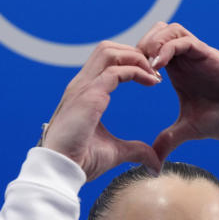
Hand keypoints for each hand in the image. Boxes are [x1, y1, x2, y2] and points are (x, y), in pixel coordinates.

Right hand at [41, 42, 162, 180]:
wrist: (62, 170)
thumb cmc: (82, 161)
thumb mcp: (116, 152)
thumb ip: (136, 150)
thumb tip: (155, 163)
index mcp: (84, 93)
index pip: (106, 61)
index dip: (130, 62)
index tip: (152, 77)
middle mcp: (81, 85)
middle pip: (107, 49)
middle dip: (135, 53)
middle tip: (156, 71)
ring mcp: (83, 88)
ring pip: (109, 52)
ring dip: (136, 58)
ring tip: (155, 74)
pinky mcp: (89, 96)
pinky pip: (116, 71)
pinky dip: (137, 71)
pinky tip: (152, 82)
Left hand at [136, 22, 218, 160]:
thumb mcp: (188, 130)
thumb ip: (168, 140)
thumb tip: (154, 162)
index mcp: (178, 71)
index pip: (151, 49)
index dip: (136, 59)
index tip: (128, 79)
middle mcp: (187, 58)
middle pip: (157, 32)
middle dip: (141, 45)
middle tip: (134, 67)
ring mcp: (198, 54)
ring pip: (169, 30)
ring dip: (153, 42)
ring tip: (146, 63)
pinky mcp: (209, 54)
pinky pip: (184, 40)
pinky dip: (167, 48)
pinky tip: (158, 66)